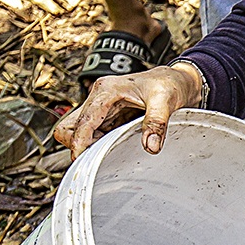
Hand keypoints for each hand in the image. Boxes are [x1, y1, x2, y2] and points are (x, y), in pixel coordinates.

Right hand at [55, 62, 204, 157]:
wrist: (175, 81)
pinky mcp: (106, 117)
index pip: (82, 122)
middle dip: (78, 145)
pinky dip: (97, 145)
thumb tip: (150, 147)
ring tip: (110, 155)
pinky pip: (91, 135)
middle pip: (68, 128)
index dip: (80, 143)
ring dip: (88, 146)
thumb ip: (157, 123)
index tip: (84, 163)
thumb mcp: (166, 100)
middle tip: (100, 158)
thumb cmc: (168, 84)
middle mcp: (98, 98)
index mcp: (106, 90)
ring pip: (76, 133)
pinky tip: (114, 151)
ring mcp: (100, 108)